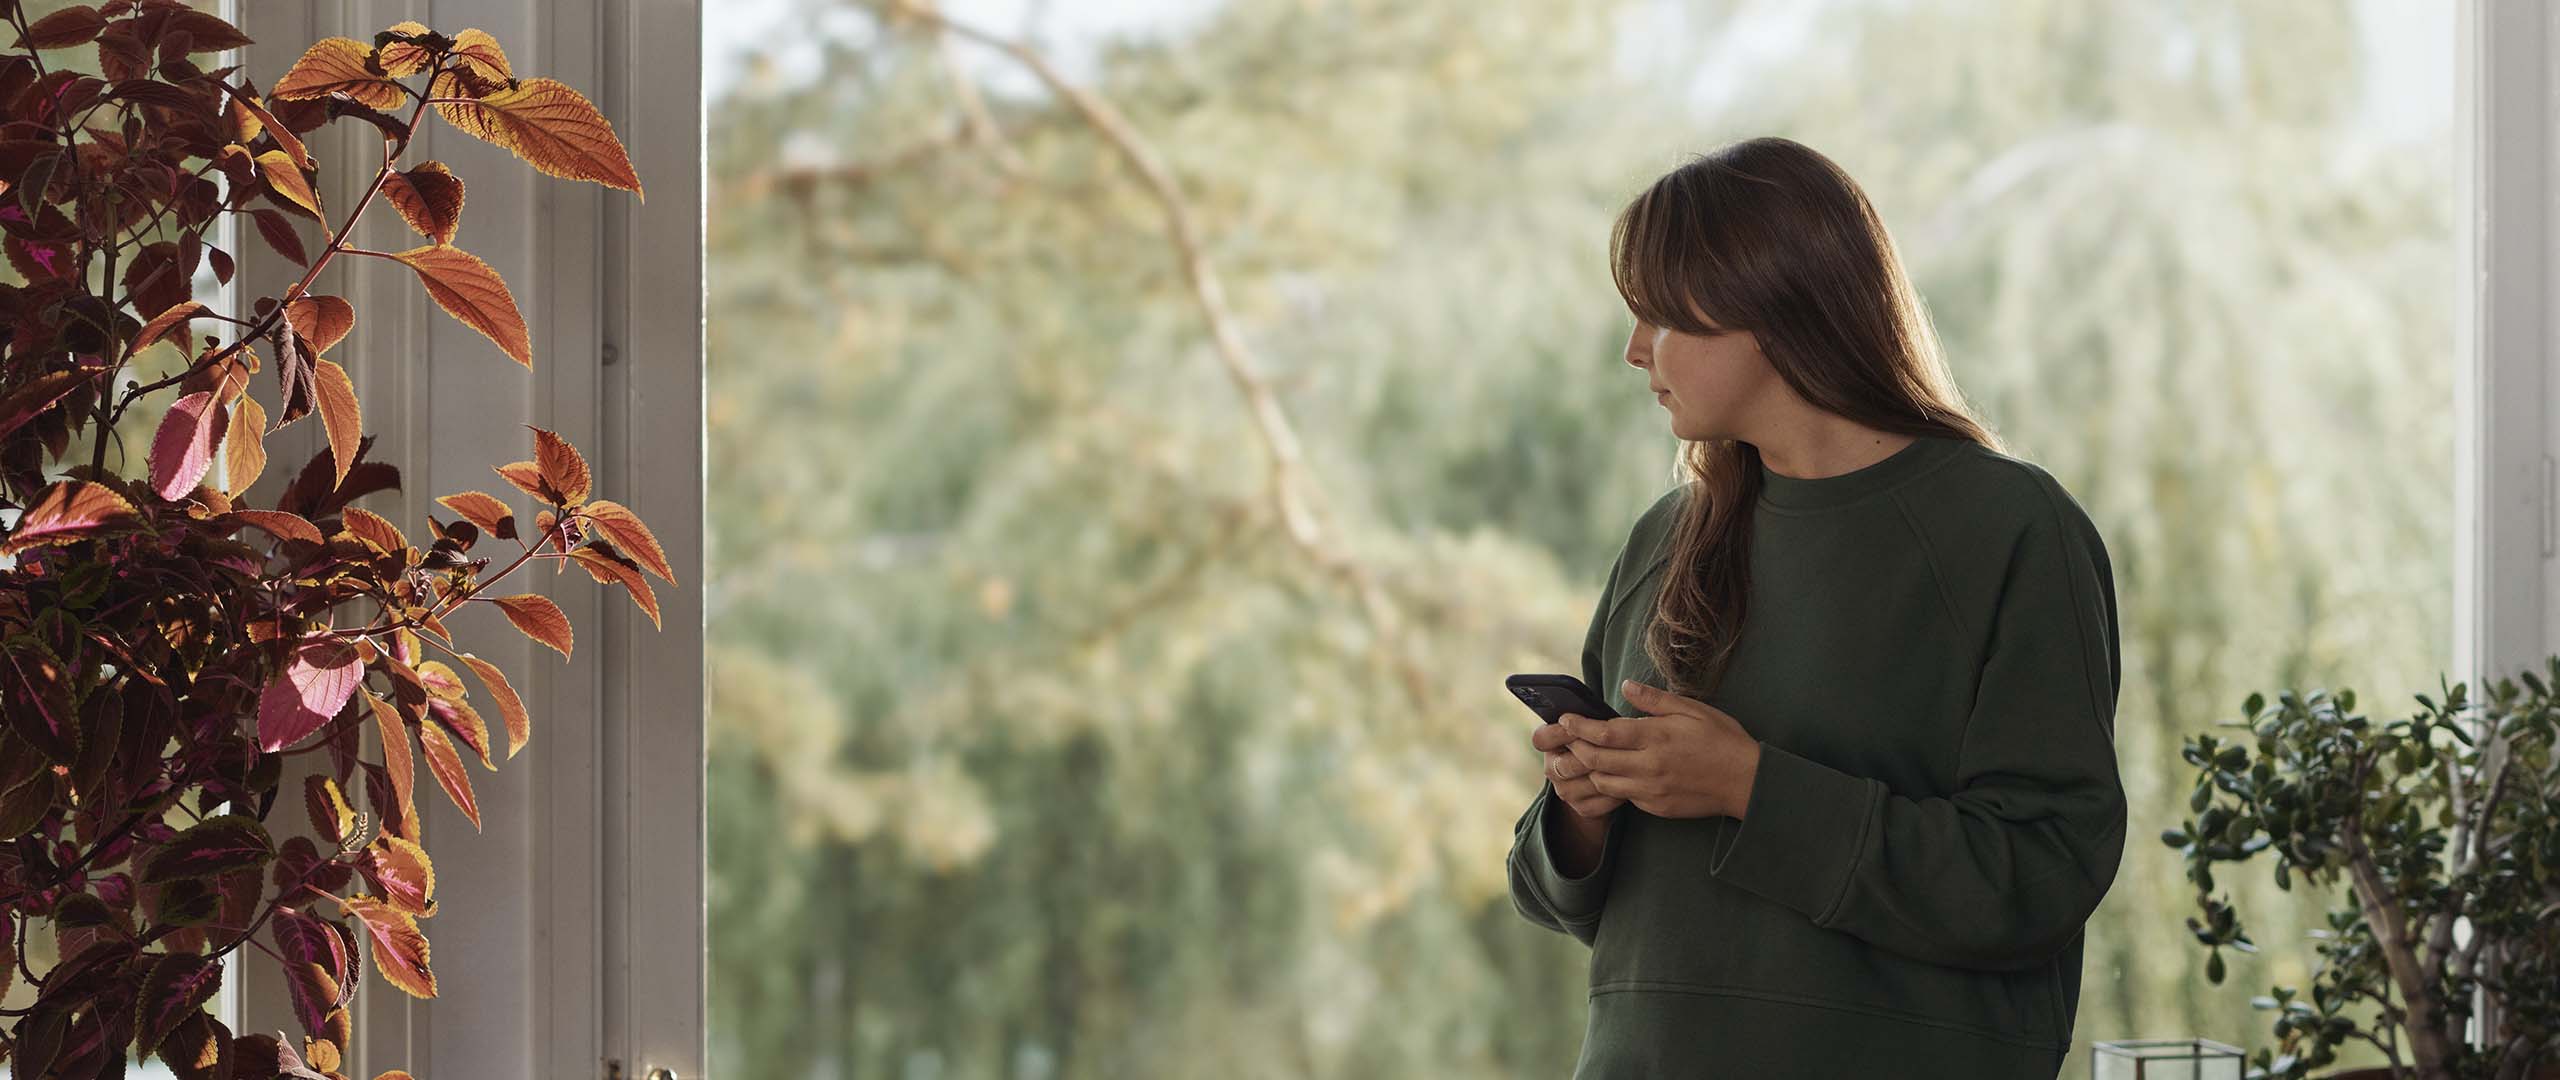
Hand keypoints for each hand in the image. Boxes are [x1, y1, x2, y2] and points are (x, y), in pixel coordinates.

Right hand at [1531, 716, 1624, 818]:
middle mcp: (1552, 768)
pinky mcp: (1581, 807)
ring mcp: (1565, 790)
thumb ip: (1594, 715)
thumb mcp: (1594, 724)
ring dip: (1604, 775)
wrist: (1605, 777)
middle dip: (1589, 755)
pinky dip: (1614, 793)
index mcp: (1549, 743)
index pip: (1541, 738)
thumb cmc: (1602, 740)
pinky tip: (1629, 783)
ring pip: (1584, 784)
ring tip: (1626, 765)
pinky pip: (1598, 802)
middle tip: (1612, 748)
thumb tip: (1623, 689)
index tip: (1574, 723)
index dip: (1558, 732)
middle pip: (1566, 764)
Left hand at [1555, 678, 1761, 819]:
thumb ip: (1655, 699)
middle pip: (1596, 759)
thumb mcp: (1692, 709)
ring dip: (1589, 769)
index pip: (1604, 733)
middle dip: (1575, 748)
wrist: (1746, 781)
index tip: (1565, 719)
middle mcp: (1649, 766)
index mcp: (1656, 737)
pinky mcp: (1656, 807)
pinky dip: (1611, 785)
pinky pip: (1624, 797)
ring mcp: (1651, 790)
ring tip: (1583, 756)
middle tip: (1567, 738)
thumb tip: (1626, 685)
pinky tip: (1612, 774)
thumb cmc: (1722, 739)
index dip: (1579, 727)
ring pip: (1603, 782)